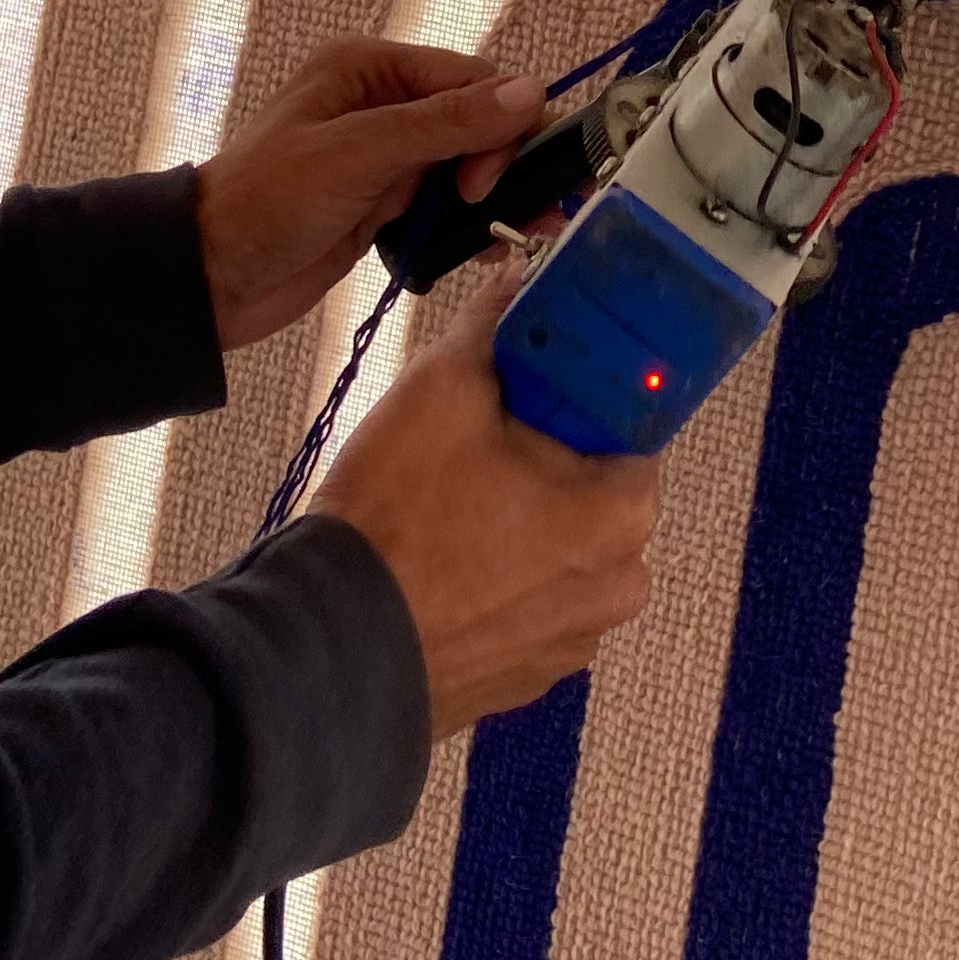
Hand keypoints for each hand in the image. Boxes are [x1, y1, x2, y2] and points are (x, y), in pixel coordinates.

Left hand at [194, 37, 546, 350]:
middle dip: (505, 162)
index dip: (499, 124)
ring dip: (496, 195)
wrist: (211, 276)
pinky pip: (447, 203)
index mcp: (370, 68)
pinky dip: (470, 223)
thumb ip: (445, 124)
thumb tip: (530, 93)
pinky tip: (484, 246)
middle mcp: (383, 102)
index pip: (471, 79)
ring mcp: (386, 155)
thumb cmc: (268, 202)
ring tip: (520, 231)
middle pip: (478, 120)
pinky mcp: (385, 202)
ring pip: (469, 164)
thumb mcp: (359, 154)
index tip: (487, 182)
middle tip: (512, 211)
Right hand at [322, 265, 658, 731]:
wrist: (328, 643)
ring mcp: (574, 637)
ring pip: (556, 544)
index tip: (534, 380)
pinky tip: (438, 559)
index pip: (630, 422)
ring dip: (516, 517)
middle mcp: (617, 582)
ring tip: (444, 506)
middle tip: (474, 439)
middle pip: (593, 485)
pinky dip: (493, 575)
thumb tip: (514, 286)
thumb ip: (493, 329)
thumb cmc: (393, 524)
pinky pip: (524, 599)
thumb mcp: (441, 388)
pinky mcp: (527, 673)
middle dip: (543, 455)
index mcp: (623, 511)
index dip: (578, 390)